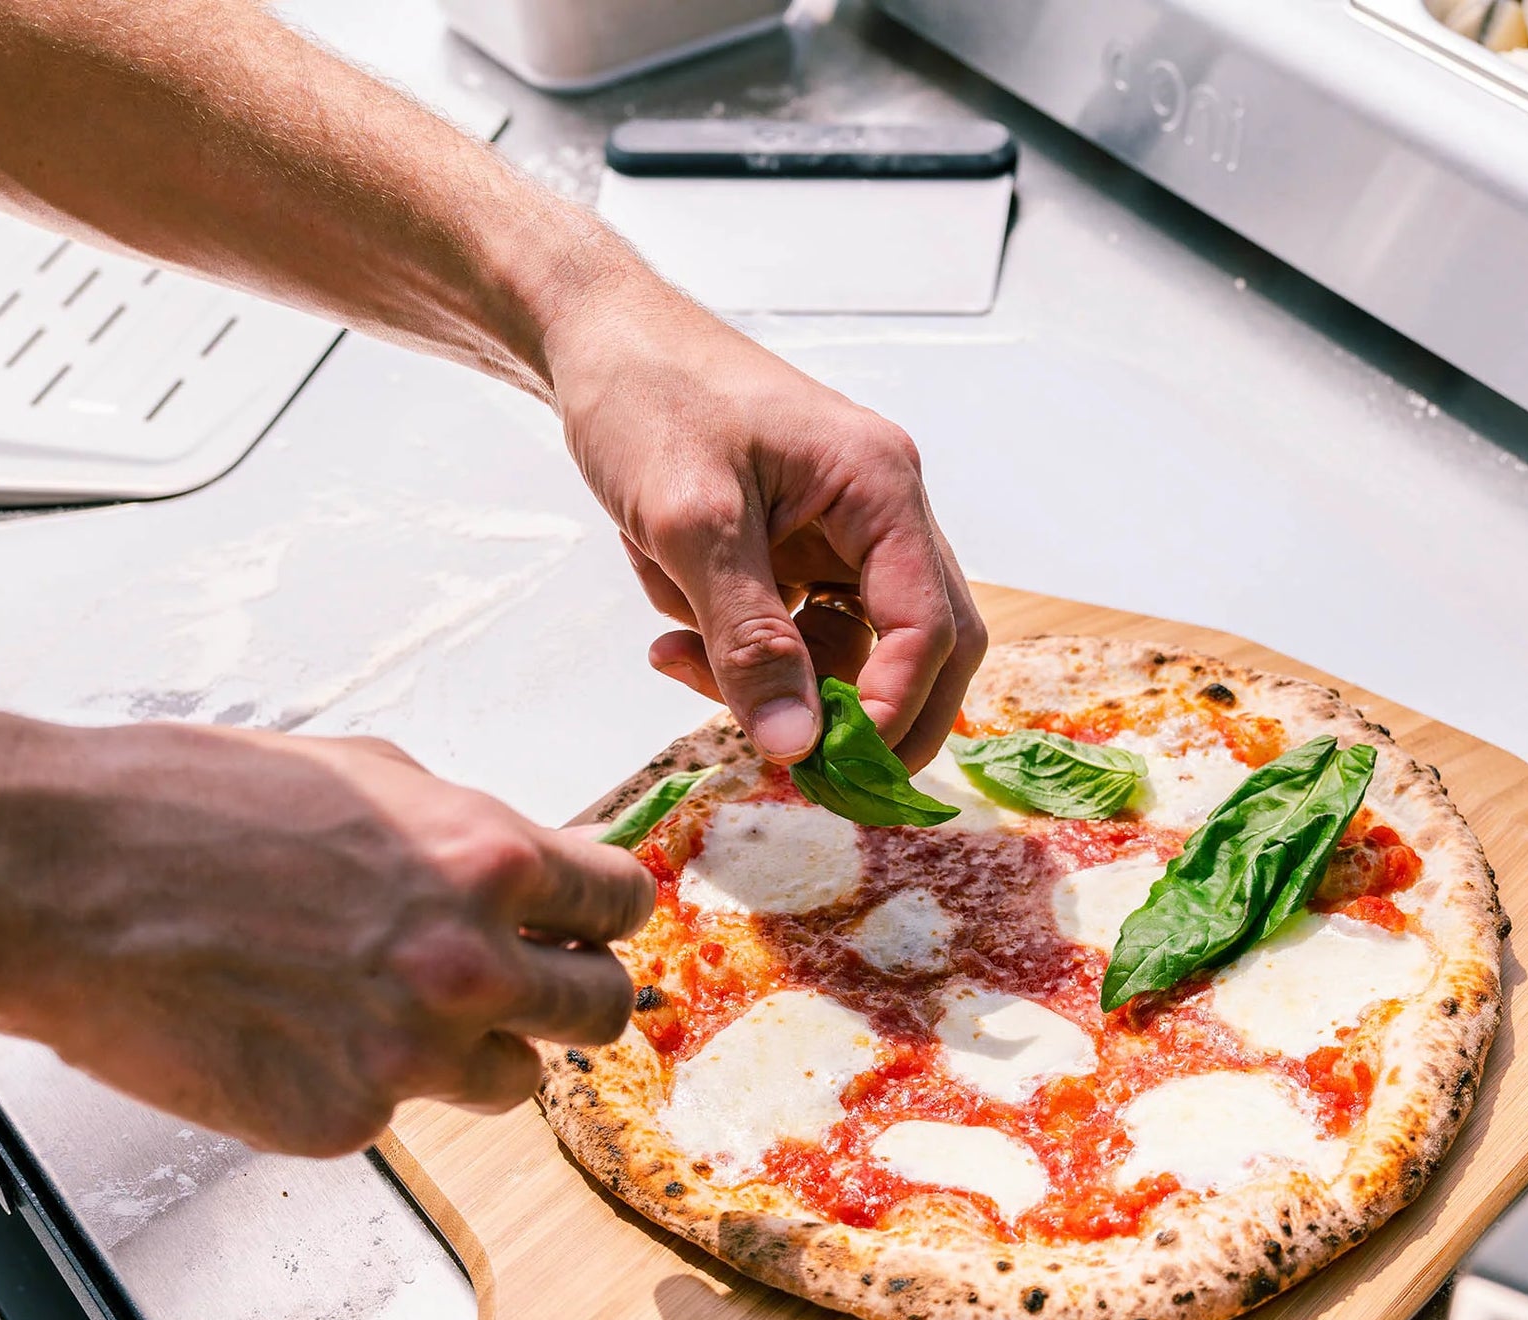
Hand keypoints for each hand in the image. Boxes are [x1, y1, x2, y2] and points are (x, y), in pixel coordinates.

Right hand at [0, 716, 653, 1155]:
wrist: (57, 879)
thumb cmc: (191, 805)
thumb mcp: (371, 778)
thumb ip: (477, 839)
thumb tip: (545, 870)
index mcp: (488, 863)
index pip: (623, 906)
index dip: (605, 915)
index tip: (590, 924)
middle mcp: (469, 967)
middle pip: (600, 1010)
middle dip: (572, 992)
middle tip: (533, 984)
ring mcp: (411, 1055)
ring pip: (516, 1080)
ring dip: (481, 1050)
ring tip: (396, 1008)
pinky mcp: (345, 1119)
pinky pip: (403, 1111)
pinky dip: (370, 1080)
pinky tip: (300, 1032)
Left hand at [545, 274, 986, 771]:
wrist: (596, 340)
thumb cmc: (646, 397)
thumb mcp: (690, 525)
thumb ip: (748, 640)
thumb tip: (799, 745)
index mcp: (880, 486)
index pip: (931, 626)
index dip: (894, 710)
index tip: (830, 765)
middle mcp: (882, 512)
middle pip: (924, 646)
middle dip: (863, 716)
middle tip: (802, 770)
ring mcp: (846, 534)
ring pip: (849, 650)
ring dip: (772, 675)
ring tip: (674, 649)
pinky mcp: (804, 552)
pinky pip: (798, 632)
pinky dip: (742, 648)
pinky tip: (674, 620)